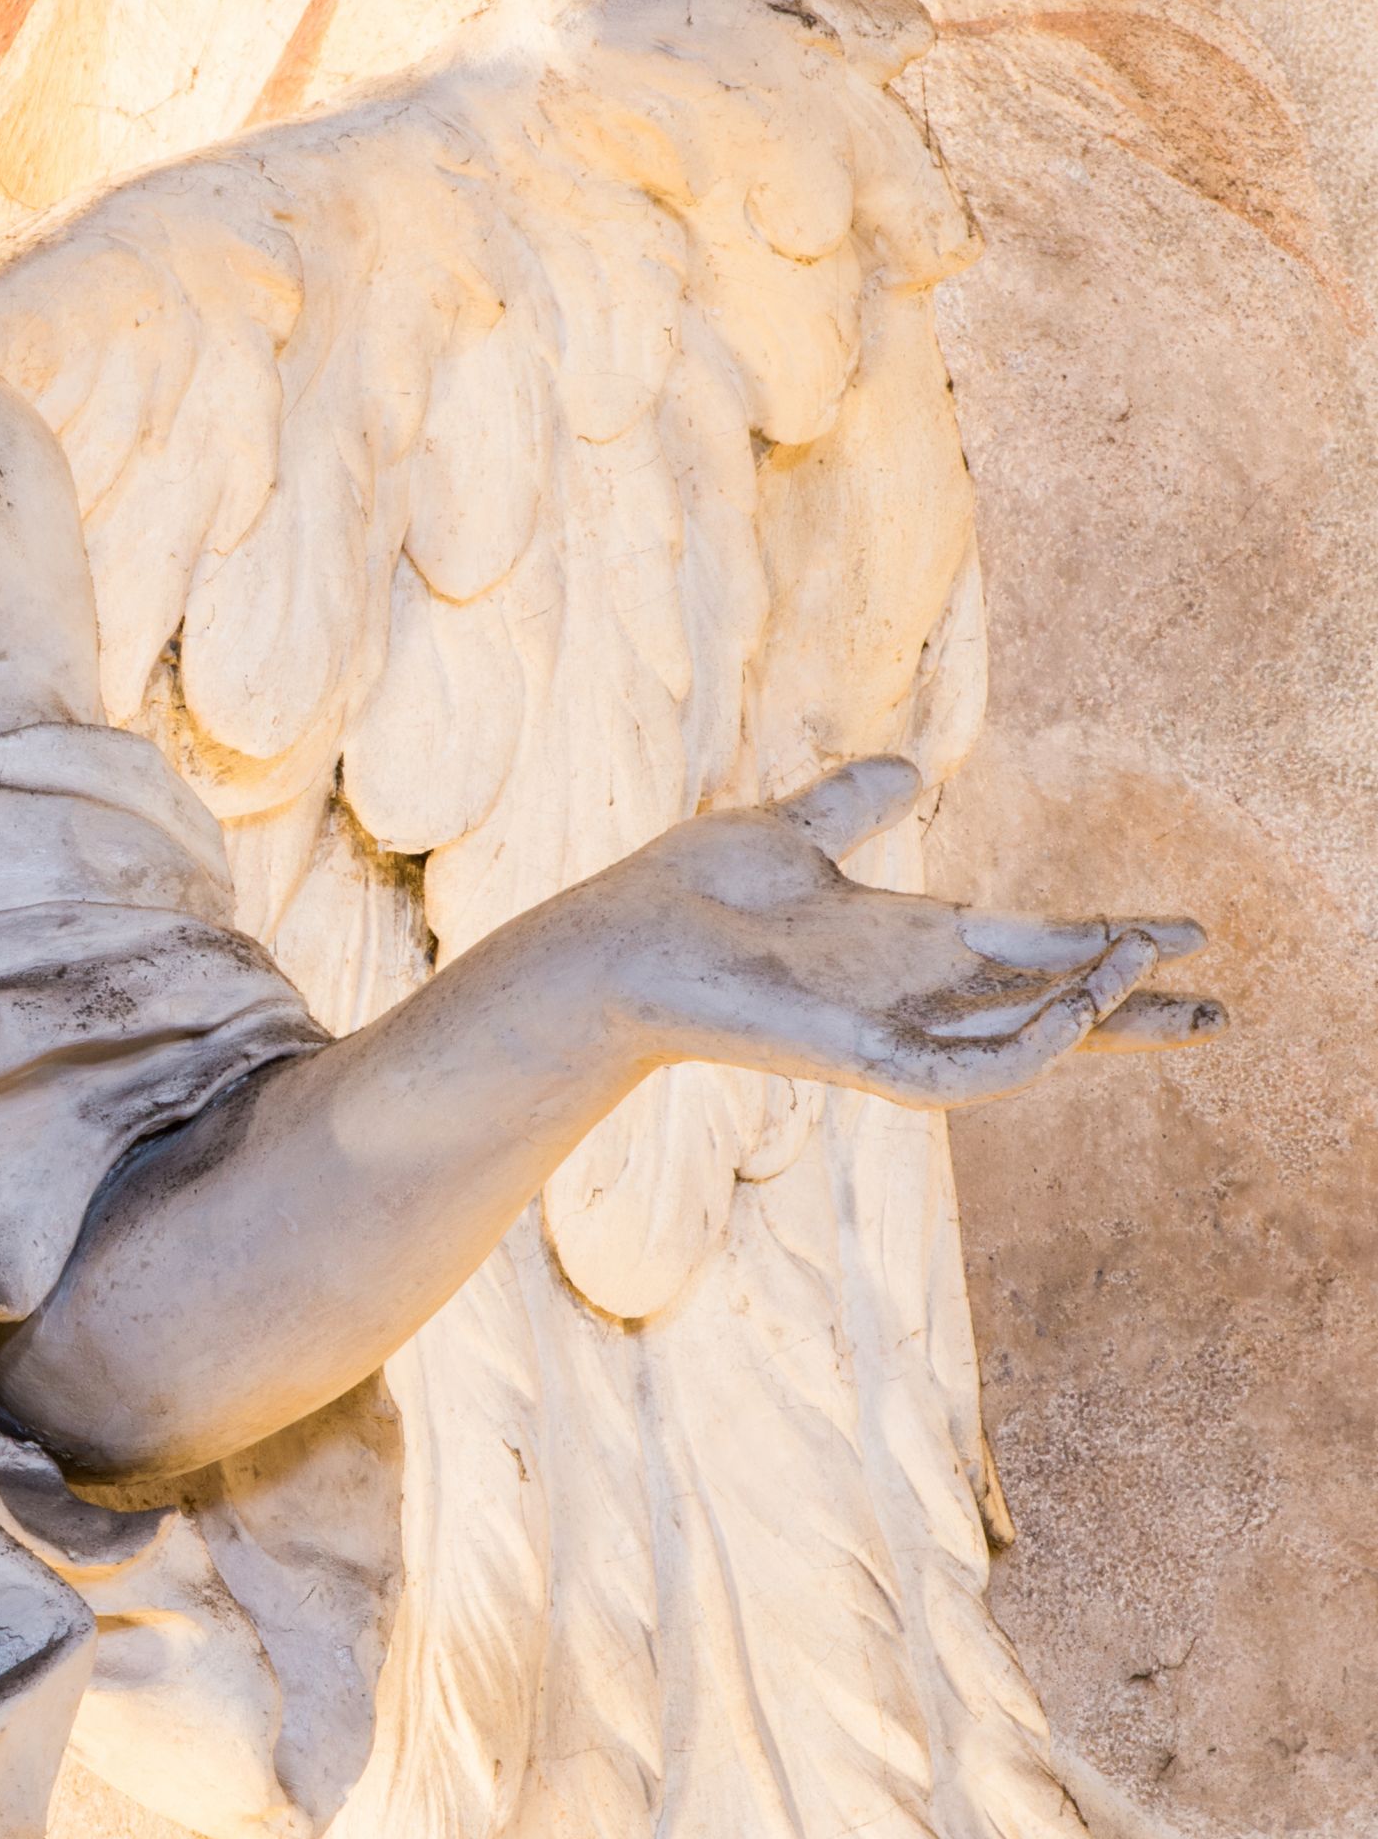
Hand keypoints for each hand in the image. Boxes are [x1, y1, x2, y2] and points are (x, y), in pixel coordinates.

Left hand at [587, 756, 1221, 1106]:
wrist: (616, 941)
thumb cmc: (686, 895)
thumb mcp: (789, 833)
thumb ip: (851, 806)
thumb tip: (909, 767)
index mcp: (903, 945)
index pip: (1030, 952)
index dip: (1105, 943)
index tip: (1183, 930)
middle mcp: (909, 995)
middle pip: (1050, 1010)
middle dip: (1134, 1010)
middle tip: (1222, 1007)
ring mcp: (892, 1033)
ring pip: (1027, 1042)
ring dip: (1094, 1012)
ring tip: (1148, 967)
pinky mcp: (866, 1059)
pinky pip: (974, 1071)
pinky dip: (1031, 1045)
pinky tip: (1074, 1007)